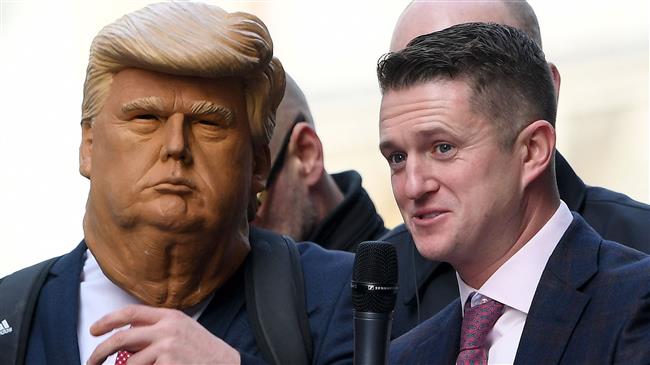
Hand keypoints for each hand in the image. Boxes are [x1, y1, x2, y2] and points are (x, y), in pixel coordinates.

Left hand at [87, 304, 239, 364]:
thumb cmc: (203, 351)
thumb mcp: (183, 331)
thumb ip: (159, 329)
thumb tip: (129, 336)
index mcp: (170, 316)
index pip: (131, 312)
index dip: (108, 320)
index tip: (94, 330)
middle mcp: (167, 328)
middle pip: (122, 337)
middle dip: (100, 351)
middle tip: (92, 361)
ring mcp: (167, 346)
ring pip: (130, 362)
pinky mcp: (168, 363)